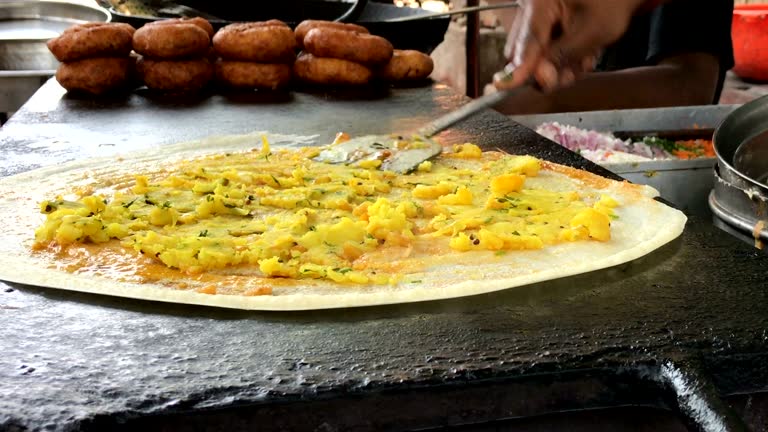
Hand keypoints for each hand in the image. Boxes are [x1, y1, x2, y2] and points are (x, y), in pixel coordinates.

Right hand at [494, 0, 649, 91]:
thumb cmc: (612, 4)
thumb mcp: (592, 33)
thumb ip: (563, 56)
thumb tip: (540, 80)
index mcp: (540, 1)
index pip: (527, 40)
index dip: (519, 67)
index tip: (505, 86)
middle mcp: (532, 8)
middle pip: (523, 51)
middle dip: (547, 70)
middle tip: (568, 76)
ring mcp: (536, 18)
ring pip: (533, 56)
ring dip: (557, 67)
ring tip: (583, 60)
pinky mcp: (543, 27)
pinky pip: (542, 53)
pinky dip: (561, 60)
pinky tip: (581, 55)